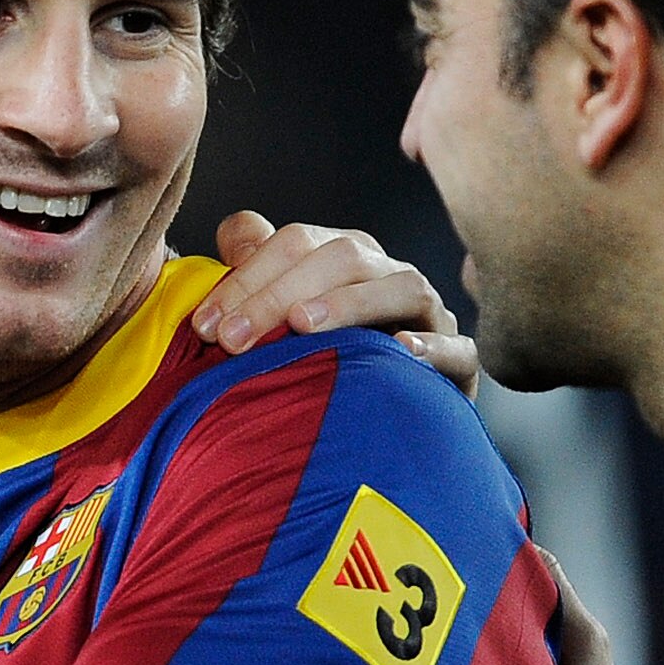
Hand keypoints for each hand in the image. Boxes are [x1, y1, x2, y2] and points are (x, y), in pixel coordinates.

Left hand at [193, 212, 478, 393]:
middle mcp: (388, 276)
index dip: (247, 277)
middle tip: (232, 339)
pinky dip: (432, 347)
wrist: (385, 431)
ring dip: (349, 304)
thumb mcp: (281, 316)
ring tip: (303, 326)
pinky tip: (401, 351)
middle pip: (342, 257)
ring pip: (401, 287)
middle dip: (280, 294)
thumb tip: (233, 233)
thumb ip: (256, 271)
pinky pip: (457, 349)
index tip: (203, 325)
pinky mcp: (460, 365)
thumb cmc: (322, 362)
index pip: (295, 243)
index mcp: (344, 257)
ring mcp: (428, 316)